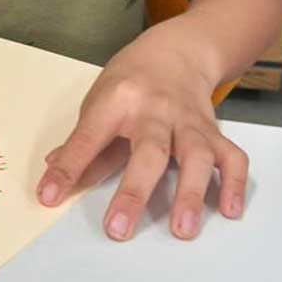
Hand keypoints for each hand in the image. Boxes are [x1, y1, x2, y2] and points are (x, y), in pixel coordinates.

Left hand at [36, 30, 247, 240]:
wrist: (176, 51)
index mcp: (117, 100)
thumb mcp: (99, 102)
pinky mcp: (214, 131)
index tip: (49, 195)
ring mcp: (188, 121)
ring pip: (195, 154)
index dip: (68, 167)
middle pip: (148, 150)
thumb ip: (83, 144)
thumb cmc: (131, 81)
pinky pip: (231, 156)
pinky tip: (229, 211)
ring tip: (183, 230)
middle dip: (133, 191)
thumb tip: (54, 176)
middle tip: (118, 229)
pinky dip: (233, 183)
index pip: (88, 137)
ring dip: (191, 193)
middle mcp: (154, 109)